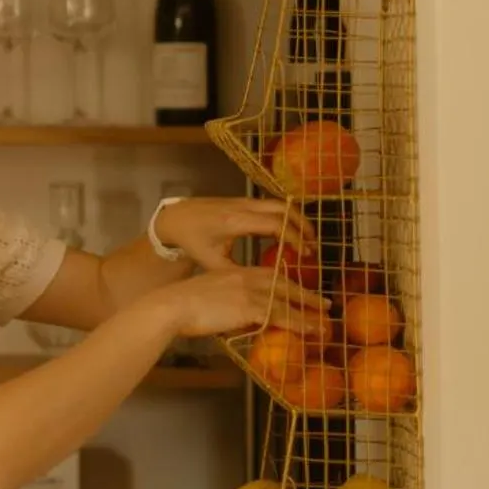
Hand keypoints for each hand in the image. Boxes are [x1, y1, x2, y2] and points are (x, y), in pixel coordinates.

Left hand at [154, 196, 314, 272]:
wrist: (174, 218)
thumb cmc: (193, 241)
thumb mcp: (214, 263)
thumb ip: (240, 273)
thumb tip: (263, 288)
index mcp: (237, 221)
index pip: (276, 225)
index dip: (294, 238)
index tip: (305, 254)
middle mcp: (243, 206)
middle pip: (284, 208)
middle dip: (303, 226)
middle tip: (313, 246)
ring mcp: (243, 200)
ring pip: (280, 203)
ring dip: (296, 218)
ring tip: (307, 239)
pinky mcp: (243, 200)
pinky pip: (271, 204)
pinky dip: (285, 215)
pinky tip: (289, 232)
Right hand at [162, 263, 329, 344]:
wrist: (171, 306)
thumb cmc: (181, 306)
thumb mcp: (207, 297)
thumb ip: (225, 303)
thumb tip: (235, 318)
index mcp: (236, 273)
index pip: (269, 276)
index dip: (288, 285)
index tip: (300, 291)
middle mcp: (247, 278)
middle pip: (285, 285)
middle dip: (306, 296)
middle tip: (324, 304)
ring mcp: (250, 292)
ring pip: (288, 301)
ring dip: (310, 312)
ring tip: (325, 323)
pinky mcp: (250, 307)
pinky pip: (283, 316)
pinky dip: (301, 323)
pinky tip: (312, 330)